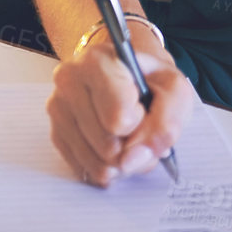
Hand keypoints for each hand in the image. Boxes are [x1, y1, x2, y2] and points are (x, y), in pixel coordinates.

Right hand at [46, 24, 197, 186]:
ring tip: (130, 138)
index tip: (142, 108)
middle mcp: (68, 81)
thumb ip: (166, 123)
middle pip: (109, 146)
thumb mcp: (175, 90)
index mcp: (97, 61)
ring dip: (123, 162)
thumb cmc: (151, 81)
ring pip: (98, 163)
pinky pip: (86, 170)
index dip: (141, 123)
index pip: (119, 118)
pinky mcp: (56, 132)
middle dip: (133, 147)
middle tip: (139, 126)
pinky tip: (114, 146)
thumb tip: (132, 160)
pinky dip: (107, 167)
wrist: (130, 75)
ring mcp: (58, 108)